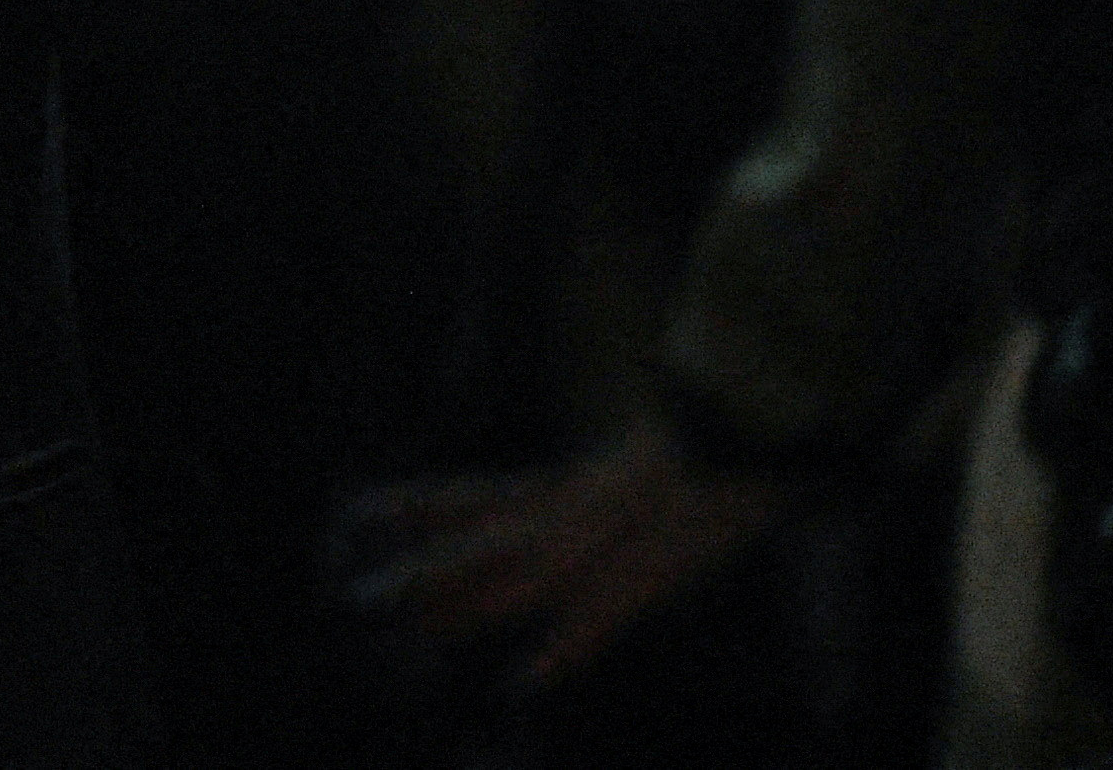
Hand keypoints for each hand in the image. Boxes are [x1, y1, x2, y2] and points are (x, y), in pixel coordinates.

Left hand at [336, 427, 801, 695]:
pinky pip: (598, 618)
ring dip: (472, 608)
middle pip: (487, 542)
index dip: (426, 504)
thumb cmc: (695, 450)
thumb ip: (582, 488)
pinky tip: (526, 681)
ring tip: (419, 631)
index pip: (480, 497)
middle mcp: (572, 510)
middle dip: (429, 571)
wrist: (746, 430)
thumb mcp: (627, 465)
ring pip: (524, 579)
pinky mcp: (648, 573)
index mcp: (568, 489)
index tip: (369, 507)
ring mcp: (606, 541)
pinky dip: (563, 648)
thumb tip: (550, 495)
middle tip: (367, 594)